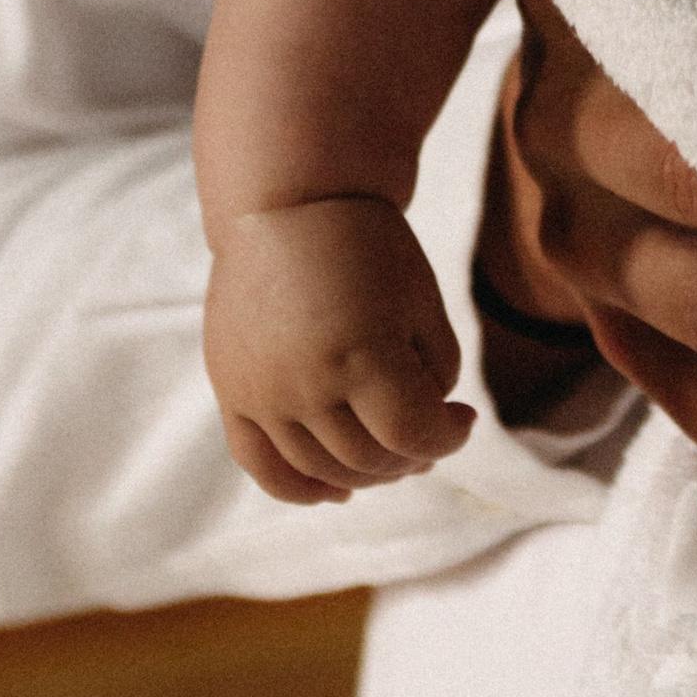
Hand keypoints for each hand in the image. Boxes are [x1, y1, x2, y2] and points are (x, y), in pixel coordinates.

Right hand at [205, 193, 474, 506]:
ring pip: (322, 470)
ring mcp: (262, 394)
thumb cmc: (369, 248)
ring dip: (367, 474)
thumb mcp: (422, 302)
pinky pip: (262, 466)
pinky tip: (336, 491)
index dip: (449, 436)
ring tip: (392, 452)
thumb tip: (427, 434)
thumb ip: (434, 374)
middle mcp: (305, 384)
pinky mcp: (232, 394)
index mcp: (361, 355)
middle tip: (429, 435)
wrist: (288, 205)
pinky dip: (300, 489)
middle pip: (370, 458)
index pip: (413, 434)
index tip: (464, 419)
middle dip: (412, 455)